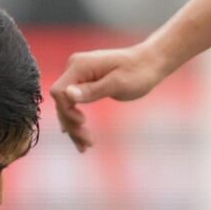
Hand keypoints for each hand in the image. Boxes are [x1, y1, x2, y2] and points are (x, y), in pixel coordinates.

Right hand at [49, 43, 164, 150]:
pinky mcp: (85, 81)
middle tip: (88, 143)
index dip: (66, 111)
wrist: (150, 63)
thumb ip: (92, 90)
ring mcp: (79, 74)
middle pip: (62, 101)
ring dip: (74, 126)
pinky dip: (78, 119)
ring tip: (86, 146)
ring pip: (67, 105)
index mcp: (80, 66)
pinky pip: (75, 102)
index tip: (83, 123)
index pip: (59, 92)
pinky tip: (80, 136)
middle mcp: (75, 67)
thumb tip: (67, 94)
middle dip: (72, 123)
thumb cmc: (138, 72)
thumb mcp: (118, 84)